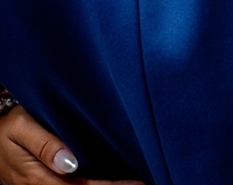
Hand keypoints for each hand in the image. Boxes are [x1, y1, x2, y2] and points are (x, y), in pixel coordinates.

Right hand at [0, 106, 144, 184]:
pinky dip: (97, 183)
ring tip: (136, 182)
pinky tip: (115, 180)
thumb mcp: (19, 126)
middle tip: (145, 183)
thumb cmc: (7, 129)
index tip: (136, 183)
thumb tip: (71, 162)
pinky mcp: (52, 183)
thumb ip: (44, 143)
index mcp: (40, 179)